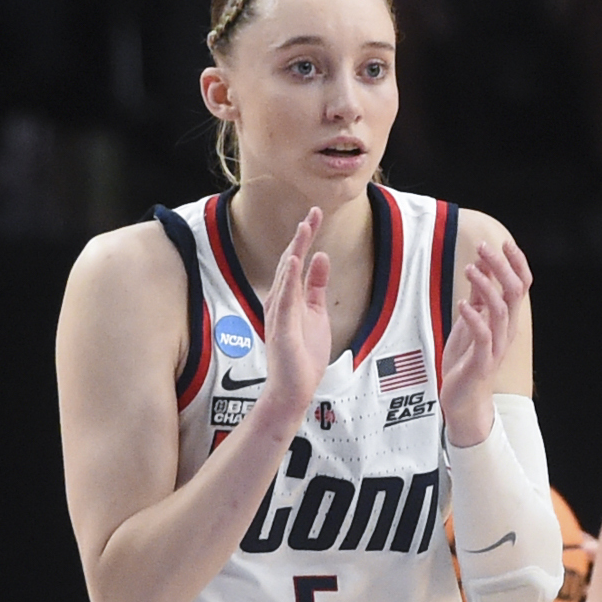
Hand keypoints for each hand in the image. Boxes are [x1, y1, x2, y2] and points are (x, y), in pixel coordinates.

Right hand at [259, 206, 338, 396]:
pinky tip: (295, 261)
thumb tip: (322, 257)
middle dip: (301, 237)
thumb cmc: (302, 354)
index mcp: (288, 297)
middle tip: (312, 213)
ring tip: (304, 229)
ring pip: (286, 276)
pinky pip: (285, 299)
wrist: (294, 388)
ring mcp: (279, 314)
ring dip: (295, 251)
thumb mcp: (316, 311)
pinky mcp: (282, 328)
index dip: (306, 237)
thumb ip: (317, 285)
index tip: (315, 215)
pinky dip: (289, 279)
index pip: (296, 260)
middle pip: (289, 262)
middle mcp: (280, 301)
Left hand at [438, 235, 534, 444]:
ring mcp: (496, 346)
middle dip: (502, 267)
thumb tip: (482, 264)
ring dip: (486, 286)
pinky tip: (462, 305)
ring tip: (470, 269)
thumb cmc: (467, 359)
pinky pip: (483, 336)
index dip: (516, 263)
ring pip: (501, 310)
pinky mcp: (482, 362)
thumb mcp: (471, 320)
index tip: (503, 242)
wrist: (463, 400)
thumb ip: (478, 294)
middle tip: (485, 247)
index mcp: (506, 319)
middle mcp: (506, 331)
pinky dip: (474, 318)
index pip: (522, 285)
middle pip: (515, 292)